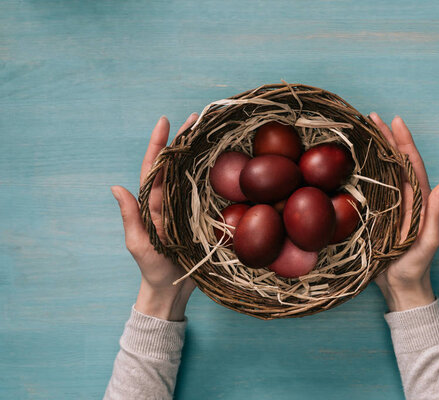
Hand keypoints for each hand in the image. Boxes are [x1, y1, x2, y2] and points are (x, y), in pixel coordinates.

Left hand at [110, 114, 198, 320]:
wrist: (171, 289)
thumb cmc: (151, 268)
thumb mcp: (137, 243)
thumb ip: (129, 216)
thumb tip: (115, 186)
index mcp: (151, 203)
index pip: (154, 168)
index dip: (158, 145)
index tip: (165, 122)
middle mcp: (168, 201)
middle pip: (174, 165)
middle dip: (182, 140)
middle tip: (194, 118)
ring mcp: (184, 208)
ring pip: (189, 174)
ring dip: (197, 153)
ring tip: (207, 132)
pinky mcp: (199, 217)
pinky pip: (204, 193)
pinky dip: (210, 175)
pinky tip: (220, 162)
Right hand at [370, 113, 438, 311]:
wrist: (401, 287)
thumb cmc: (417, 266)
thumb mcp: (430, 240)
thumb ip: (438, 212)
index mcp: (421, 200)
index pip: (412, 164)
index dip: (404, 142)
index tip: (395, 121)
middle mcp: (406, 198)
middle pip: (396, 161)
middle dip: (386, 138)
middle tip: (372, 117)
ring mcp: (391, 205)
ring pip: (384, 171)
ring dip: (375, 150)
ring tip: (363, 131)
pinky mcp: (378, 214)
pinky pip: (372, 187)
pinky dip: (365, 171)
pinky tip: (355, 162)